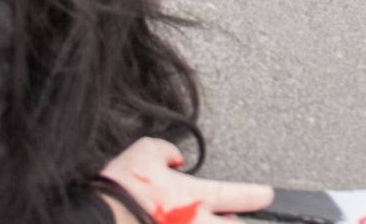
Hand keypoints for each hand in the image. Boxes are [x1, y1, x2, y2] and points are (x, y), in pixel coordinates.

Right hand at [101, 138, 272, 223]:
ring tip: (205, 223)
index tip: (267, 195)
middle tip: (231, 219)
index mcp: (194, 197)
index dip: (256, 195)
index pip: (237, 196)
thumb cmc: (120, 188)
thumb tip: (176, 157)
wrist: (98, 218)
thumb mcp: (143, 152)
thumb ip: (165, 150)